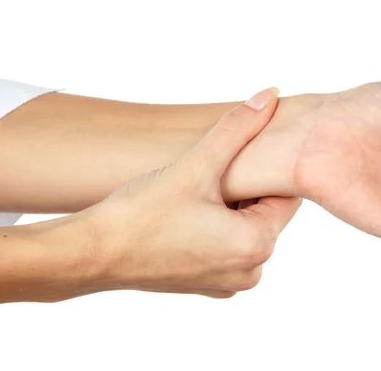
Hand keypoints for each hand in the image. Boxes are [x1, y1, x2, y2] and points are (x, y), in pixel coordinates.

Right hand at [88, 88, 300, 297]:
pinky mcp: (208, 284)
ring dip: (231, 206)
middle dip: (248, 187)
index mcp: (257, 246)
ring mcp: (228, 283)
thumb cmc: (141, 214)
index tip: (253, 151)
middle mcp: (250, 272)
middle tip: (217, 168)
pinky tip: (191, 210)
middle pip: (266, 213)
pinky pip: (226, 246)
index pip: (287, 197)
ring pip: (245, 228)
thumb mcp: (195, 166)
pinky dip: (217, 226)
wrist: (92, 253)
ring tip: (201, 189)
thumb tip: (270, 96)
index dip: (271, 170)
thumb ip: (237, 129)